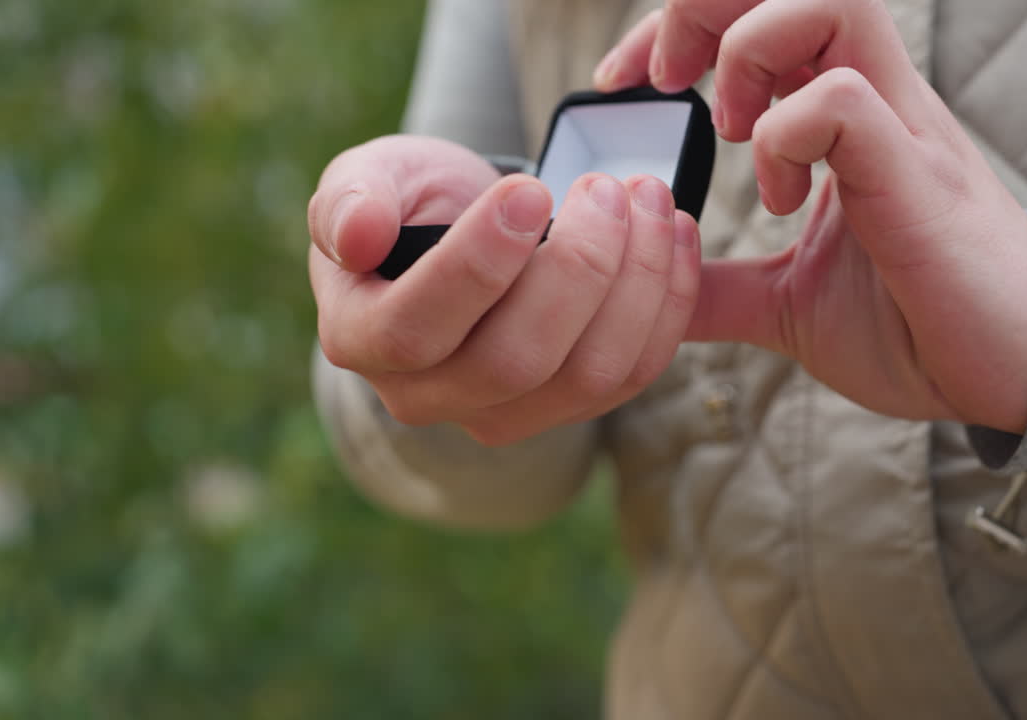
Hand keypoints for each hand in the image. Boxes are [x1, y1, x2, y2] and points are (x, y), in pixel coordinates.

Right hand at [308, 135, 700, 444]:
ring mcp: (502, 412)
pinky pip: (632, 374)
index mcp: (362, 340)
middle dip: (579, 270)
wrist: (459, 235)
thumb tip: (357, 235)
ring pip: (586, 377)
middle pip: (514, 363)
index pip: (417, 328)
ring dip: (638, 285)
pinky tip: (676, 235)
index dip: (480, 264)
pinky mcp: (568, 407)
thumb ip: (350, 198)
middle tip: (610, 188)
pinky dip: (668, 305)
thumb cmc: (408, 203)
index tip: (530, 190)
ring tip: (652, 200)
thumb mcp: (366, 179)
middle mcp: (428, 396)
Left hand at [594, 0, 1026, 432]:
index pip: (758, 15)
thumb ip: (717, 285)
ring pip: (828, 2)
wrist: (1009, 374)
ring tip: (736, 132)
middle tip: (664, 81)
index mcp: (840, 119)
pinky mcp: (917, 173)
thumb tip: (653, 284)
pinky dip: (788, 135)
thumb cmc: (914, 326)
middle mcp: (872, 102)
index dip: (678, 24)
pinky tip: (783, 196)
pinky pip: (845, 100)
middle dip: (702, 7)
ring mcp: (900, 128)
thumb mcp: (785, 303)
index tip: (625, 82)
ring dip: (749, 53)